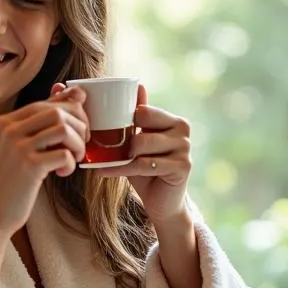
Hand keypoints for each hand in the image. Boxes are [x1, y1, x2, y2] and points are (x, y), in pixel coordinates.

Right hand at [0, 83, 89, 236]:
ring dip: (78, 144)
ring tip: (73, 158)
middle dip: (79, 126)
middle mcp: (8, 130)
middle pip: (58, 111)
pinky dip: (70, 164)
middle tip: (79, 146)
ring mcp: (17, 147)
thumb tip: (75, 92)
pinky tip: (61, 173)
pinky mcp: (28, 166)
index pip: (47, 103)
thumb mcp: (18, 147)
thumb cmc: (9, 181)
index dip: (70, 114)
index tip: (76, 131)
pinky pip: (64, 154)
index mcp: (4, 122)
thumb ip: (41, 123)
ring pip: (64, 128)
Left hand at [97, 85, 191, 225]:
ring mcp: (185, 148)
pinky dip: (120, 168)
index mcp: (174, 120)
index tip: (105, 129)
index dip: (123, 120)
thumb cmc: (146, 169)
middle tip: (107, 149)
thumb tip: (136, 86)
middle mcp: (183, 130)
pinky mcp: (182, 167)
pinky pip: (142, 164)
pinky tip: (103, 172)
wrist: (161, 202)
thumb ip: (136, 118)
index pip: (143, 110)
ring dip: (120, 155)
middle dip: (122, 138)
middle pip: (141, 123)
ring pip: (140, 144)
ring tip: (108, 161)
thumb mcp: (138, 141)